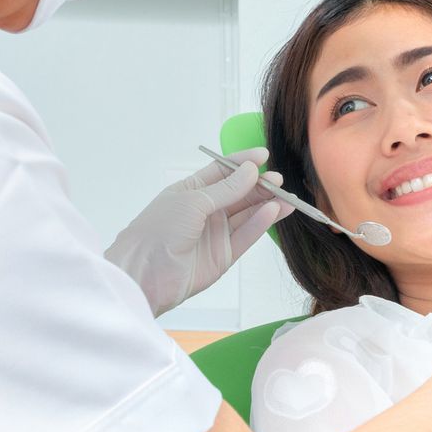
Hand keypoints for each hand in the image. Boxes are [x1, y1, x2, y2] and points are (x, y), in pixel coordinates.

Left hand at [105, 148, 292, 315]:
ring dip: (266, 205)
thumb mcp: (192, 202)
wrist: (143, 274)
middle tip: (280, 180)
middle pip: (238, 194)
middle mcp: (204, 210)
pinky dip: (261, 224)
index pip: (221, 172)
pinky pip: (246, 236)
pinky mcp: (223, 256)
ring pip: (246, 215)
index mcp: (190, 191)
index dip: (242, 163)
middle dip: (259, 185)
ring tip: (288, 197)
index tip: (264, 156)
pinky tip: (275, 212)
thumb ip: (225, 189)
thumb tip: (251, 171)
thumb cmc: (158, 230)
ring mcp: (215, 233)